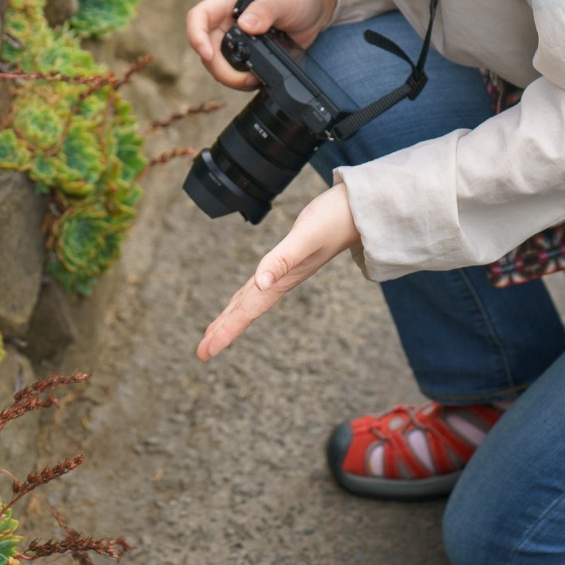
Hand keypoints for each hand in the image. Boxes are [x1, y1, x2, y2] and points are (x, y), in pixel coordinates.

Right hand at [184, 0, 338, 92]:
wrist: (314, 10)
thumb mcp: (284, 0)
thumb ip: (266, 10)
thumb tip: (245, 24)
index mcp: (229, 4)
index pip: (199, 17)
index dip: (196, 36)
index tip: (208, 54)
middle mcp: (227, 23)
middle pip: (207, 48)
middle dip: (219, 69)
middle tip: (243, 79)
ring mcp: (235, 41)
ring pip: (217, 64)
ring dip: (230, 78)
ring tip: (253, 81)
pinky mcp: (246, 56)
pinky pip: (234, 72)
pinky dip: (241, 81)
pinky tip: (257, 80)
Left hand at [196, 182, 360, 359]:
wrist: (362, 211)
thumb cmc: (335, 220)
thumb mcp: (305, 237)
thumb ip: (283, 259)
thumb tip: (260, 283)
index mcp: (281, 280)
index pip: (247, 311)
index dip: (225, 331)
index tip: (205, 352)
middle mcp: (282, 280)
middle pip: (245, 311)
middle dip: (223, 331)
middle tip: (202, 352)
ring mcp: (286, 272)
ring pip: (251, 300)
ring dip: (232, 316)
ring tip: (215, 331)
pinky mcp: (289, 259)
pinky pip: (260, 285)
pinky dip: (246, 296)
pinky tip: (246, 296)